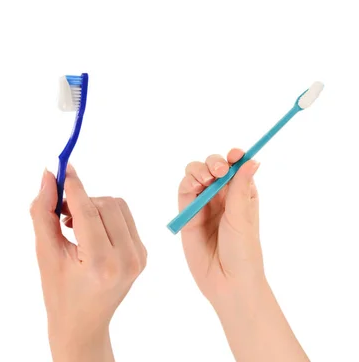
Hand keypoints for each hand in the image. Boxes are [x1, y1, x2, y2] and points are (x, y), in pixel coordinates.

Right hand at [30, 165, 146, 361]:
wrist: (83, 324)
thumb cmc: (58, 292)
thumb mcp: (45, 253)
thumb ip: (44, 212)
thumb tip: (48, 175)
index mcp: (101, 264)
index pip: (88, 211)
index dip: (74, 186)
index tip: (61, 167)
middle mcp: (127, 259)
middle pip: (105, 204)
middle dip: (80, 200)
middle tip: (60, 211)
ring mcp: (139, 257)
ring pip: (117, 206)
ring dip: (93, 206)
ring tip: (72, 224)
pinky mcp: (143, 254)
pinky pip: (124, 217)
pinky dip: (104, 216)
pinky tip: (88, 232)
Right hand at [178, 148, 263, 303]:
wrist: (227, 282)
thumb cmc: (243, 252)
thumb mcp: (243, 217)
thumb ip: (240, 188)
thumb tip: (252, 160)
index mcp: (241, 195)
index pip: (236, 168)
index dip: (234, 157)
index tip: (235, 154)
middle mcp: (222, 197)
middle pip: (213, 166)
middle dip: (214, 162)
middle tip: (218, 171)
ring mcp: (203, 205)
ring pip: (195, 175)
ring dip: (198, 170)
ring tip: (205, 179)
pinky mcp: (187, 215)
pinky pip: (184, 191)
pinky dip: (187, 183)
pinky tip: (195, 187)